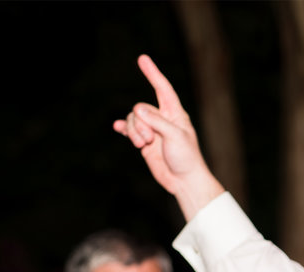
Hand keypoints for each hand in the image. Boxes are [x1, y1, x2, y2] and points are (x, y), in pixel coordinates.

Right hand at [112, 55, 225, 217]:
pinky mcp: (145, 143)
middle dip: (140, 124)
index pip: (162, 88)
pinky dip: (124, 129)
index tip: (142, 59)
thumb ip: (156, 121)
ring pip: (133, 120)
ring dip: (134, 132)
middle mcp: (163, 118)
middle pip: (140, 109)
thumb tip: (137, 109)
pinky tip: (117, 128)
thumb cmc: (186, 157)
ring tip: (144, 146)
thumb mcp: (174, 136)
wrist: (183, 180)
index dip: (152, 73)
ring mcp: (152, 130)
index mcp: (175, 113)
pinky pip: (130, 131)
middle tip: (149, 140)